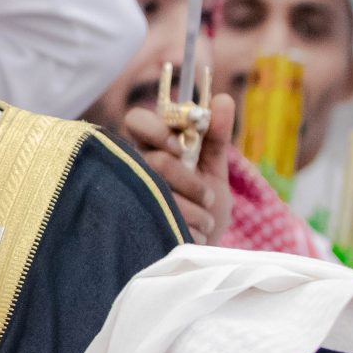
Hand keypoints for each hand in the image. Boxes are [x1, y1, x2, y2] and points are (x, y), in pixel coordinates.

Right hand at [124, 90, 237, 245]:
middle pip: (154, 160)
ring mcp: (129, 197)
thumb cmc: (204, 208)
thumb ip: (217, 137)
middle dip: (188, 180)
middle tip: (207, 197)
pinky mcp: (131, 224)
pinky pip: (159, 221)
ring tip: (205, 222)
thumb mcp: (215, 171)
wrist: (201, 254)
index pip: (137, 121)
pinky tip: (193, 236)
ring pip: (158, 192)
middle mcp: (133, 169)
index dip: (157, 129)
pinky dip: (188, 229)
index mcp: (151, 148)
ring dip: (193, 210)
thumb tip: (223, 98)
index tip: (181, 145)